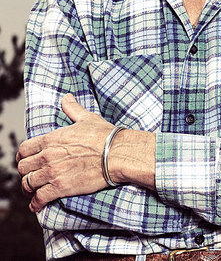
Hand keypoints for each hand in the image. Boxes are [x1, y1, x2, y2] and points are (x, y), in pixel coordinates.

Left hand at [17, 94, 113, 211]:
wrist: (116, 153)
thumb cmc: (104, 135)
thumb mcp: (87, 118)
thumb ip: (72, 109)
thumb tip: (67, 97)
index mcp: (52, 138)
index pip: (25, 149)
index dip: (22, 156)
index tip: (25, 160)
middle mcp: (48, 155)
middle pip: (23, 167)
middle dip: (25, 172)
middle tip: (31, 176)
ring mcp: (53, 172)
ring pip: (28, 183)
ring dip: (29, 188)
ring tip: (33, 191)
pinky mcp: (60, 187)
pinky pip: (39, 198)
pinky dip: (36, 203)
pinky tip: (37, 205)